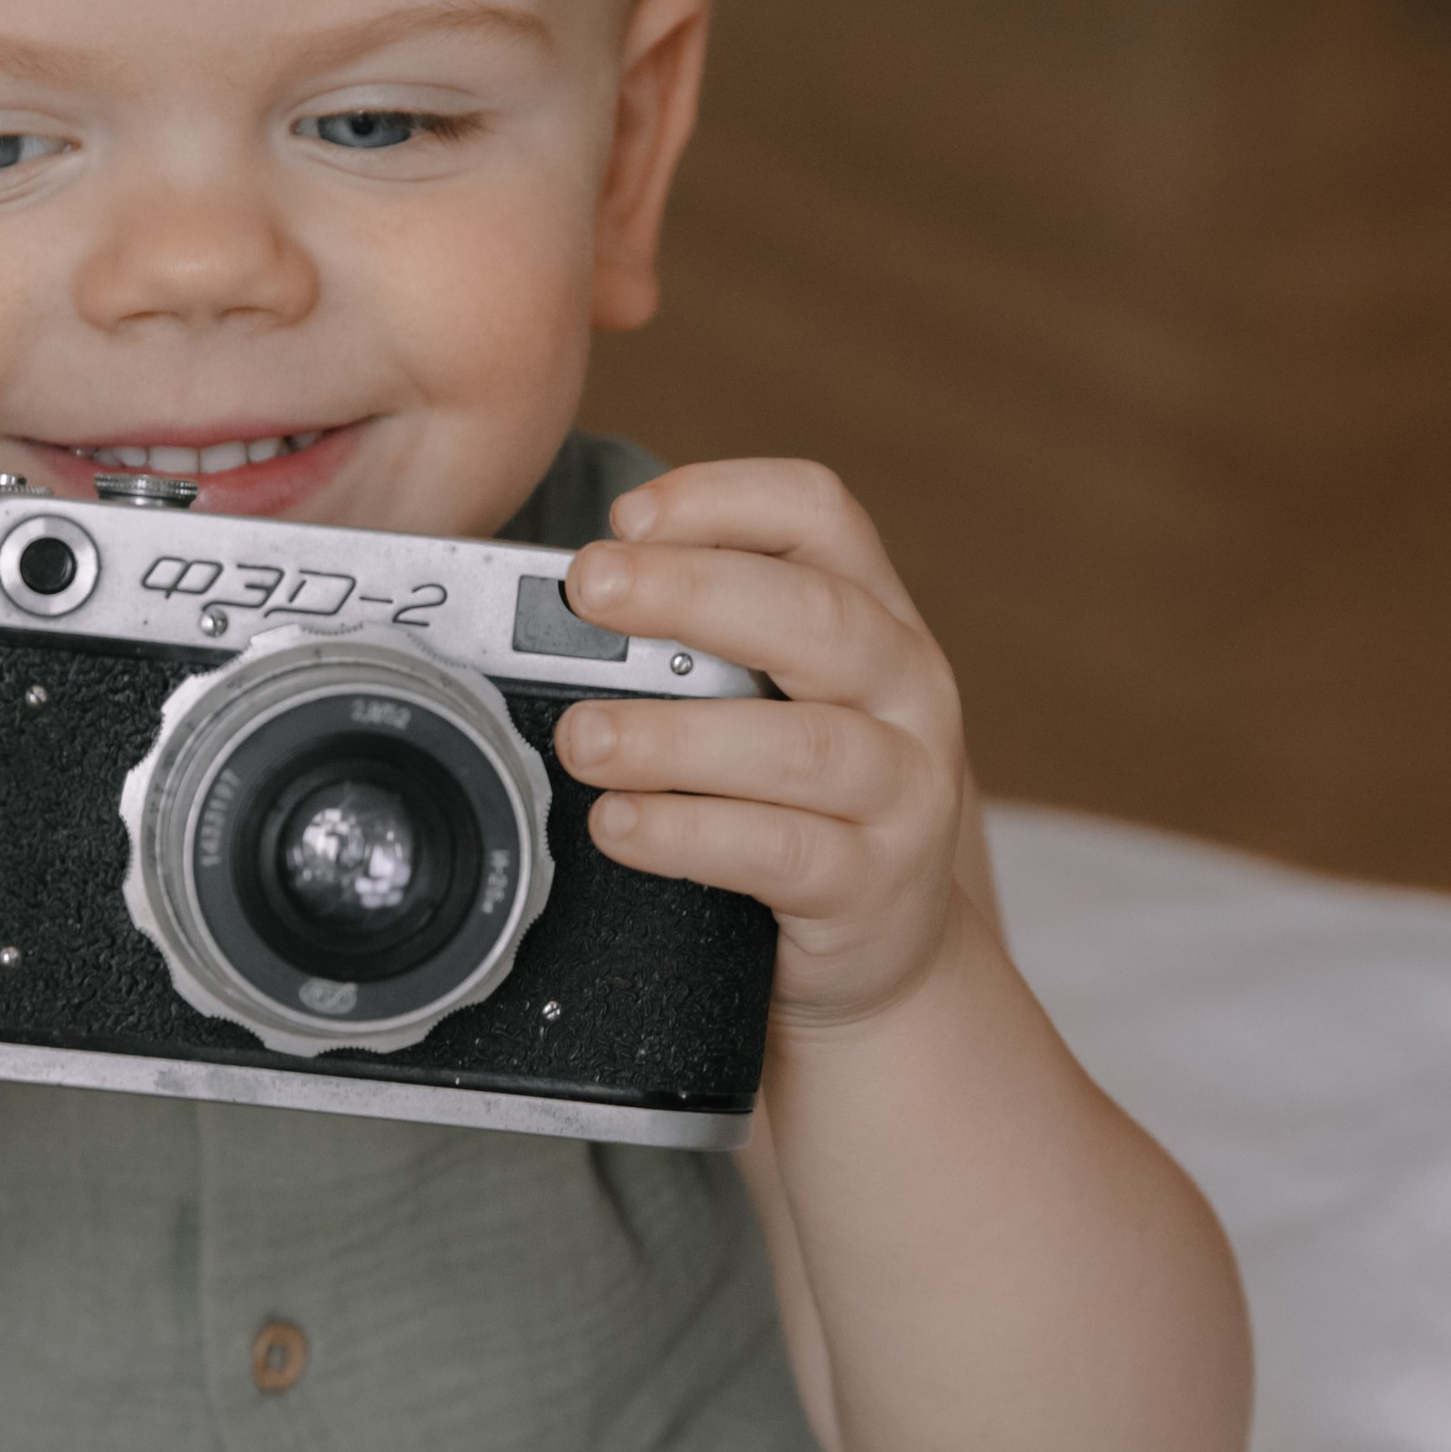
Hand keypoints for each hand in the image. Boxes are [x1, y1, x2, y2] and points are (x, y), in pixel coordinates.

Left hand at [555, 460, 965, 1030]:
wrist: (881, 953)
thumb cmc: (799, 803)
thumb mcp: (772, 701)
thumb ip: (697, 648)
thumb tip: (544, 611)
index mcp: (874, 617)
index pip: (820, 515)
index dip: (723, 498)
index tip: (627, 517)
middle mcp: (906, 689)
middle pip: (815, 614)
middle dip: (692, 591)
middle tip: (589, 589)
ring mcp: (903, 791)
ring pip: (800, 745)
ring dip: (676, 734)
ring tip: (584, 738)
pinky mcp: (873, 887)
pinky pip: (780, 852)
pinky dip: (689, 834)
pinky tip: (619, 824)